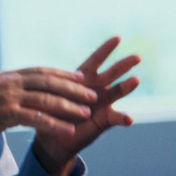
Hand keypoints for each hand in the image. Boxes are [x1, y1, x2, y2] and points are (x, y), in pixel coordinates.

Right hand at [0, 67, 96, 149]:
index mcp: (10, 75)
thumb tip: (30, 89)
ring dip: (69, 106)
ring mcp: (8, 96)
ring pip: (46, 99)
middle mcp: (11, 82)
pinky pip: (35, 118)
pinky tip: (68, 130)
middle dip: (73, 89)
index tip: (82, 78)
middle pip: (49, 82)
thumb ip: (14, 88)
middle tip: (93, 95)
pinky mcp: (4, 113)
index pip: (43, 71)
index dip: (64, 74)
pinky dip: (54, 124)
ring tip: (87, 113)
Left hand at [33, 36, 139, 175]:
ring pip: (117, 92)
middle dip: (124, 64)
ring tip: (136, 79)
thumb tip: (38, 77)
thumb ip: (50, 88)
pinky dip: (122, 118)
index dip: (106, 49)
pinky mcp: (105, 120)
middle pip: (112, 73)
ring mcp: (103, 104)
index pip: (96, 60)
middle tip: (137, 57)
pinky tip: (128, 119)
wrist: (53, 138)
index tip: (118, 37)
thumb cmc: (50, 113)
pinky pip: (116, 118)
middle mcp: (96, 88)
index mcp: (83, 78)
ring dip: (126, 86)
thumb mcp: (48, 96)